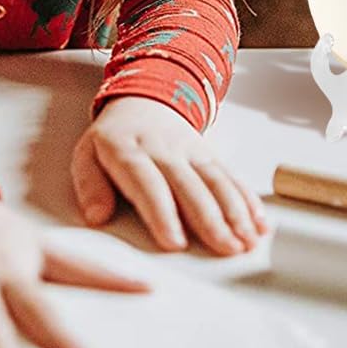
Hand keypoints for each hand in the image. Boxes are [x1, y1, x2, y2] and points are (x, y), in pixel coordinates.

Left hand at [71, 96, 268, 254]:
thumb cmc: (113, 139)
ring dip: (235, 211)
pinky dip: (247, 200)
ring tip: (247, 241)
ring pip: (215, 180)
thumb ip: (89, 185)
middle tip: (225, 248)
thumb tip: (96, 216)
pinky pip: (230, 176)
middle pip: (189, 185)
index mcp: (127, 150)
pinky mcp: (209, 153)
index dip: (162, 213)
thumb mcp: (86, 155)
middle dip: (210, 218)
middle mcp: (163, 149)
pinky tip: (260, 223)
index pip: (147, 183)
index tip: (175, 243)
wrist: (142, 100)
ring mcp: (190, 150)